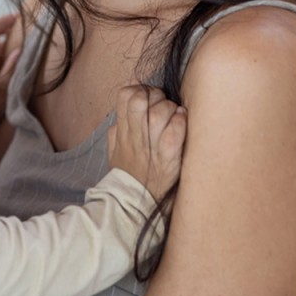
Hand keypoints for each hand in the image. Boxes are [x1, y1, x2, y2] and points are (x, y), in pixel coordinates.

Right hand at [107, 85, 186, 201]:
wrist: (133, 205)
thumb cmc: (127, 175)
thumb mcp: (114, 150)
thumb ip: (116, 131)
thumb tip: (121, 116)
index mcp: (123, 130)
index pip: (125, 96)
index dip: (139, 90)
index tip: (149, 97)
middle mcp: (135, 135)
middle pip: (140, 100)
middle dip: (155, 95)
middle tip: (164, 104)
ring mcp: (151, 146)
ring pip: (159, 114)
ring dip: (170, 109)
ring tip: (176, 114)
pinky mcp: (168, 159)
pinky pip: (174, 133)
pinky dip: (180, 123)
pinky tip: (182, 121)